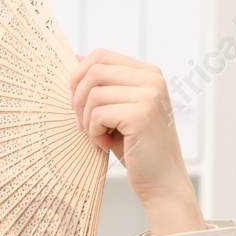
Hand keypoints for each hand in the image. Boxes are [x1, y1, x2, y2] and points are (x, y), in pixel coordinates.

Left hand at [69, 49, 203, 234]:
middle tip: (83, 125)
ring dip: (87, 121)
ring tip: (98, 138)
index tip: (76, 104)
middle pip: (93, 71)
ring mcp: (149, 94)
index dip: (78, 77)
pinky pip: (98, 115)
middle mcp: (152, 78)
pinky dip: (94, 134)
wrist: (161, 180)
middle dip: (78, 99)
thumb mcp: (116, 109)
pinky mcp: (141, 114)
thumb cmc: (135, 147)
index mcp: (147, 72)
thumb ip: (102, 84)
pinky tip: (104, 146)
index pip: (99, 55)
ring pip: (93, 95)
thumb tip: (75, 56)